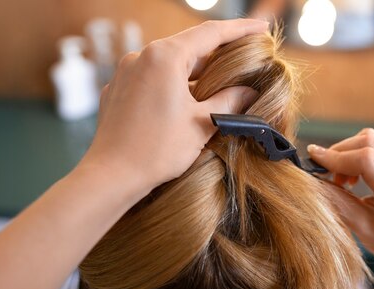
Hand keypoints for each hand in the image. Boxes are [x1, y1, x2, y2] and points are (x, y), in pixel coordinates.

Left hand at [78, 19, 266, 198]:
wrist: (112, 176)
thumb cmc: (157, 150)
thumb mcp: (202, 124)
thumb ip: (229, 101)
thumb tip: (250, 92)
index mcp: (165, 57)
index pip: (211, 33)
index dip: (240, 30)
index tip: (261, 28)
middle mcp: (141, 56)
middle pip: (189, 47)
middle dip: (217, 54)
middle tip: (244, 61)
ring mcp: (125, 73)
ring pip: (169, 64)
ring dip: (194, 73)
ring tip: (217, 87)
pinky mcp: (116, 90)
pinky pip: (151, 79)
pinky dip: (172, 85)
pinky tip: (184, 103)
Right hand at [307, 128, 373, 272]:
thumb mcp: (360, 227)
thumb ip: (337, 201)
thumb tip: (312, 180)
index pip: (367, 160)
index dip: (336, 157)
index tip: (314, 160)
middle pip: (369, 141)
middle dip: (339, 152)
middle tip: (324, 172)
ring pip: (373, 139)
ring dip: (348, 151)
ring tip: (340, 178)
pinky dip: (358, 154)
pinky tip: (353, 175)